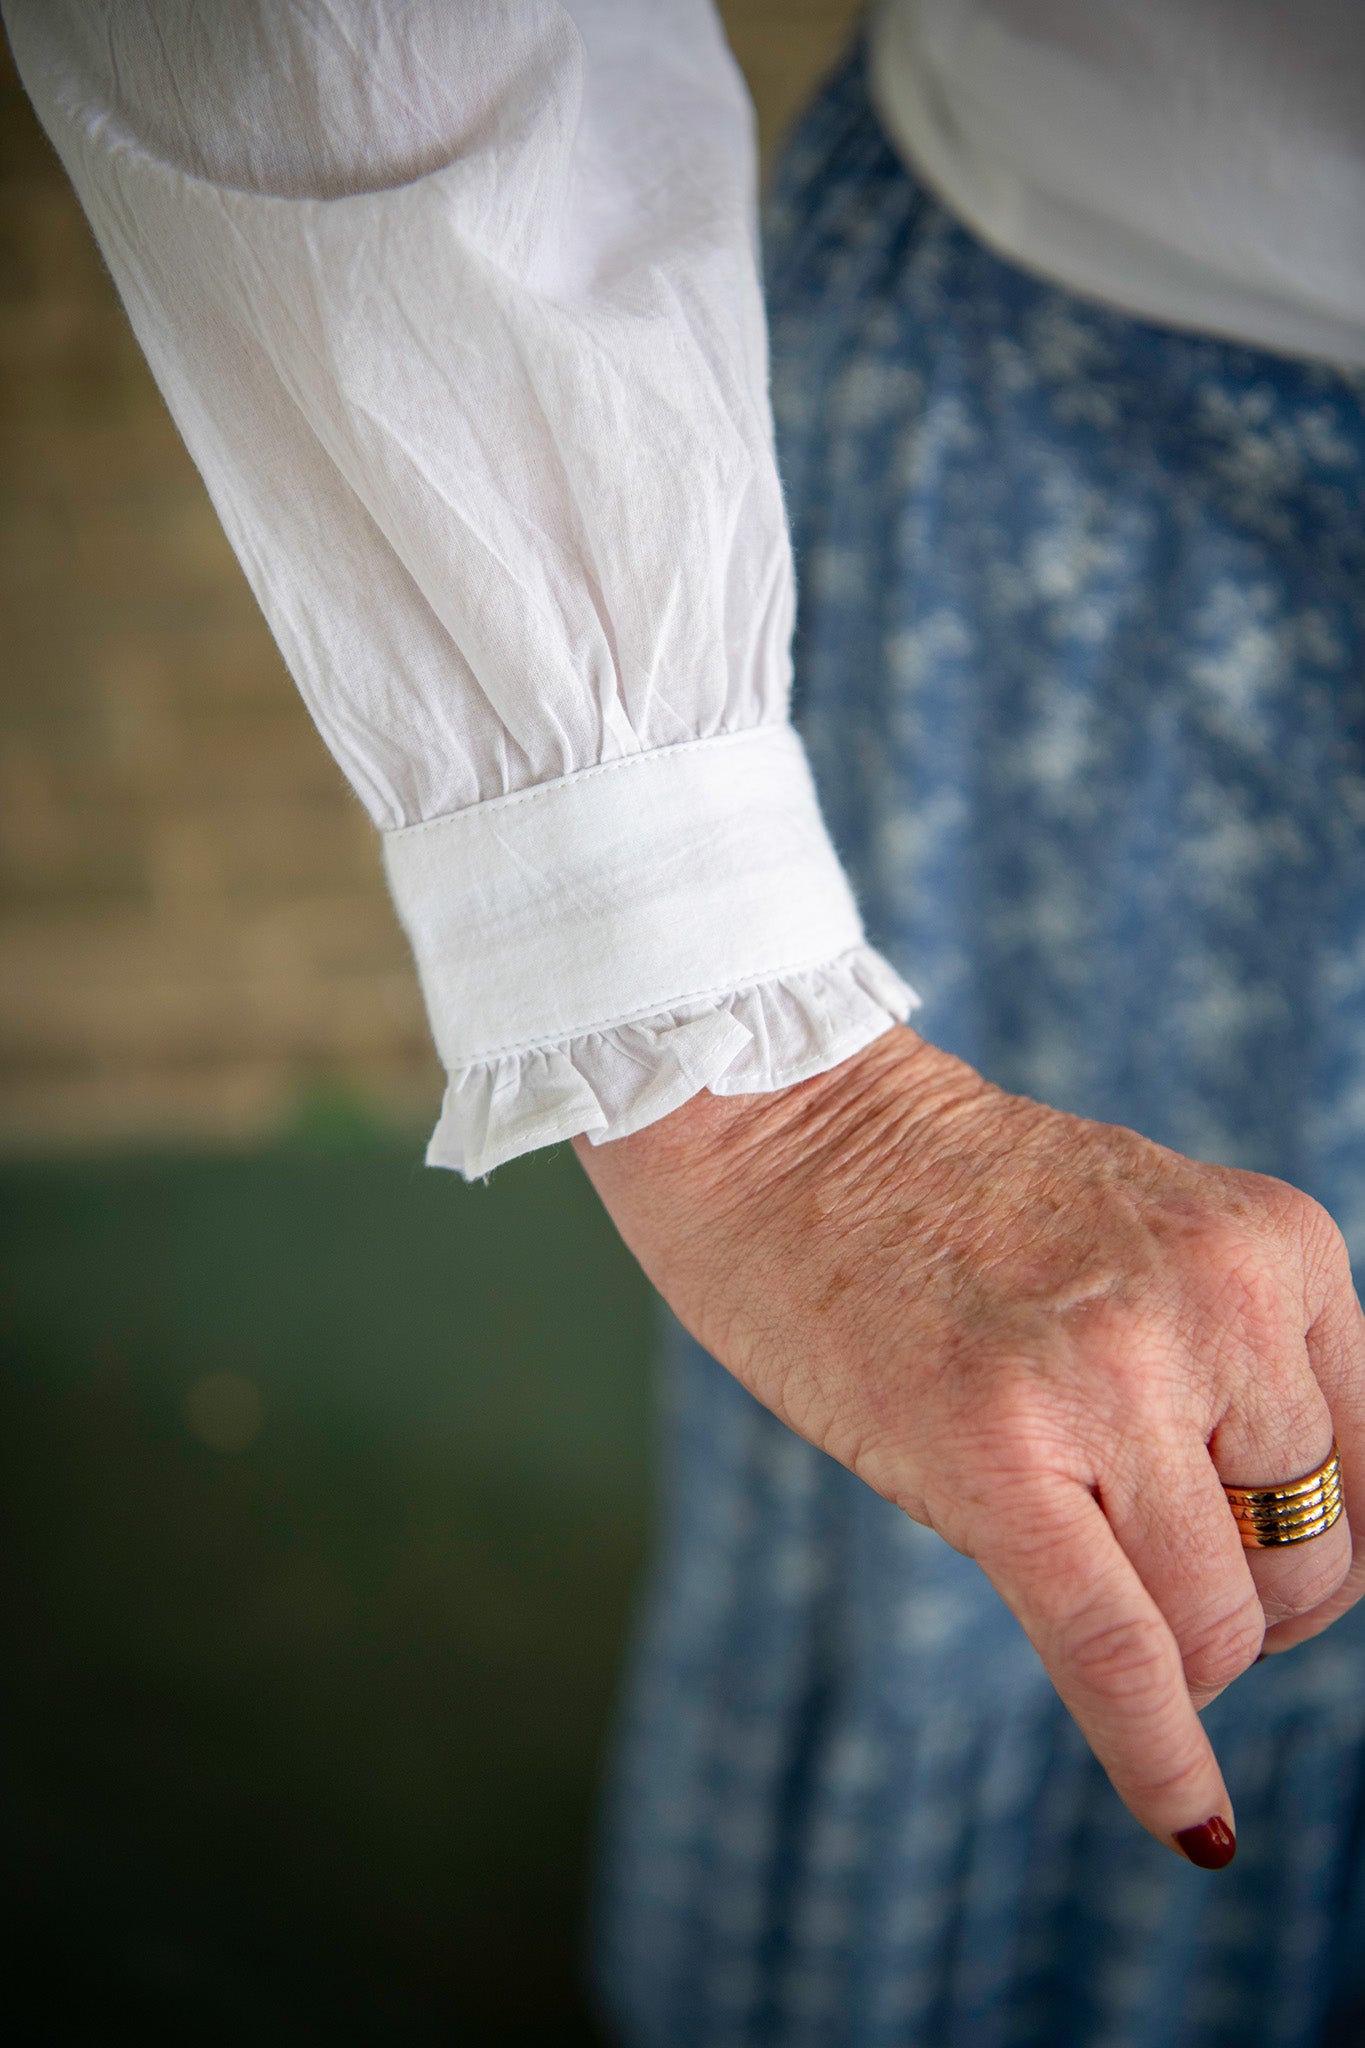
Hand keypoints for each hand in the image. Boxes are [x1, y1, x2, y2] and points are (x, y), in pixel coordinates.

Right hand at [574, 1026, 1364, 1862]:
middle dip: (1246, 1606)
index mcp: (1278, 1246)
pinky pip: (1119, 1651)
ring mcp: (1111, 1374)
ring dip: (1181, 1655)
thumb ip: (1231, 1365)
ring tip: (1090, 1591)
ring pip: (1220, 1620)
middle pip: (1307, 1558)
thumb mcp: (1145, 1239)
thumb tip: (1272, 1573)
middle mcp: (1222, 1303)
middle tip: (1154, 1582)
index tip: (1265, 1581)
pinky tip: (1191, 1821)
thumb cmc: (948, 1196)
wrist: (783, 1122)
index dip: (1315, 1549)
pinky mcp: (996, 1449)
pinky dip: (1161, 1757)